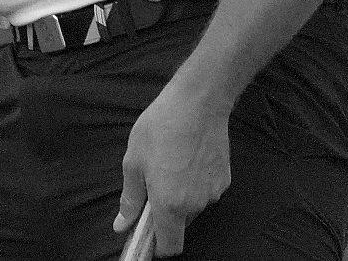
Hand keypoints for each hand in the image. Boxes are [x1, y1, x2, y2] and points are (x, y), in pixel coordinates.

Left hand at [113, 81, 231, 256]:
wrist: (198, 101)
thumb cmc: (161, 127)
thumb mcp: (134, 160)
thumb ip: (130, 199)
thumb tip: (122, 224)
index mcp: (170, 205)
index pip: (170, 247)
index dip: (158, 245)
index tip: (148, 231)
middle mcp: (196, 205)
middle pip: (180, 223)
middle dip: (168, 210)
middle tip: (155, 179)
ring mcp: (213, 192)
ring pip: (194, 205)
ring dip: (183, 193)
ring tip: (172, 161)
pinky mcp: (225, 177)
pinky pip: (206, 189)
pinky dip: (197, 181)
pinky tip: (189, 155)